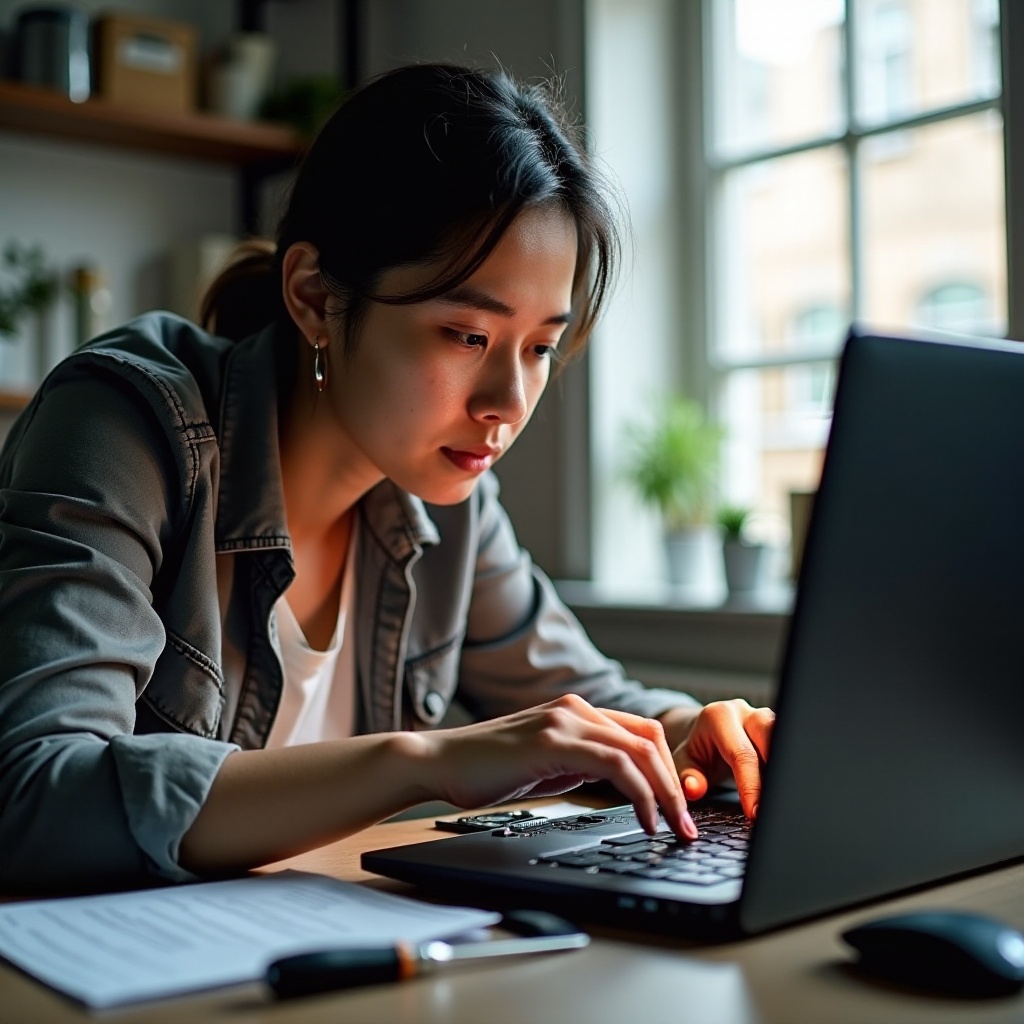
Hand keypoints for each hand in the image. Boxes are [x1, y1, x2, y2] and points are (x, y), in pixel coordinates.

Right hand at [421, 694, 697, 838]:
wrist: (440, 762)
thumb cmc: (487, 768)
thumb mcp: (547, 765)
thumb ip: (582, 764)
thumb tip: (619, 783)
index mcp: (576, 712)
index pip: (641, 734)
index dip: (668, 770)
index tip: (677, 807)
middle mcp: (576, 708)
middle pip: (650, 740)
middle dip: (676, 785)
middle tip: (687, 823)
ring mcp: (565, 720)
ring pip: (640, 750)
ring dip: (666, 793)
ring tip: (674, 827)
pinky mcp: (553, 740)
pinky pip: (615, 764)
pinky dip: (639, 793)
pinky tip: (643, 819)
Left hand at [663, 699, 774, 819]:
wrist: (704, 733)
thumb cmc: (696, 749)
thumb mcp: (684, 762)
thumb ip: (687, 776)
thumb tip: (694, 789)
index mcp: (719, 717)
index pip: (742, 754)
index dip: (751, 786)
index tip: (754, 812)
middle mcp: (744, 712)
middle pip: (771, 737)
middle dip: (775, 774)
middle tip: (772, 807)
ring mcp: (762, 717)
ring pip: (784, 739)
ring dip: (784, 768)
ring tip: (779, 799)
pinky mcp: (775, 727)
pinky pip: (785, 745)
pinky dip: (784, 766)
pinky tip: (781, 789)